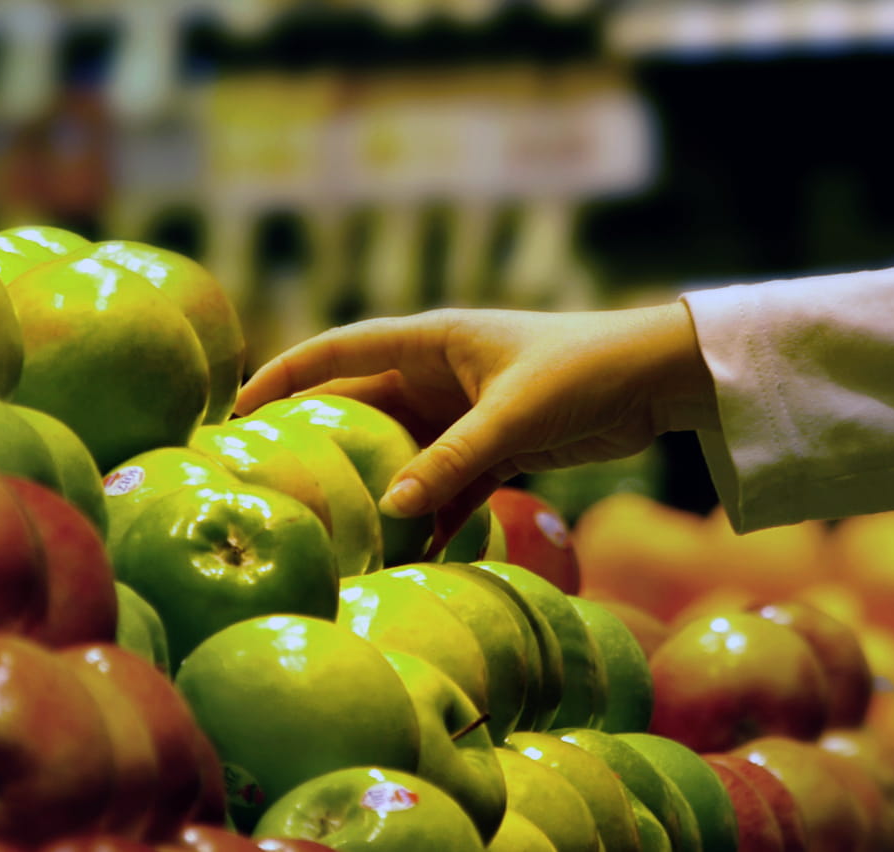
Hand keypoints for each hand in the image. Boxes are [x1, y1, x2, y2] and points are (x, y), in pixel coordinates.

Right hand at [234, 302, 718, 537]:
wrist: (657, 380)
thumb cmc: (582, 373)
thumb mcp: (509, 418)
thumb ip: (449, 463)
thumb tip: (388, 510)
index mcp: (430, 340)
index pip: (337, 352)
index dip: (284, 377)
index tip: (235, 409)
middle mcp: (437, 373)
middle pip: (360, 410)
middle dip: (322, 445)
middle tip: (272, 484)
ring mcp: (463, 412)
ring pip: (402, 455)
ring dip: (377, 490)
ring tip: (335, 533)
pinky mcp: (493, 447)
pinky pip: (445, 485)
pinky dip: (429, 515)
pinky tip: (409, 554)